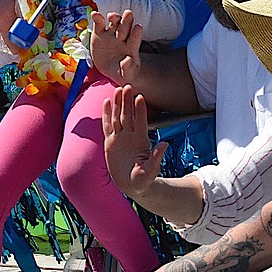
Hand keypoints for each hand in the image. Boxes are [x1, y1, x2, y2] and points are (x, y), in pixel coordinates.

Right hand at [90, 10, 141, 84]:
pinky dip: (97, 18)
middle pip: (125, 27)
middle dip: (127, 20)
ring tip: (112, 16)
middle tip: (128, 13)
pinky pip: (99, 24)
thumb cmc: (122, 72)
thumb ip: (127, 68)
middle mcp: (122, 38)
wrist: (111, 69)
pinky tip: (95, 14)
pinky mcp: (99, 34)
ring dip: (114, 18)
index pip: (135, 39)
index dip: (136, 33)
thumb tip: (127, 60)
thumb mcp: (126, 75)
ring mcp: (111, 34)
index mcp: (131, 47)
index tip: (138, 27)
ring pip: (114, 23)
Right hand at [103, 85, 166, 199]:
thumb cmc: (143, 180)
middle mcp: (130, 136)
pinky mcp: (110, 142)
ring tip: (117, 90)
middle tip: (127, 86)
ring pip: (118, 117)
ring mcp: (120, 138)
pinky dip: (106, 114)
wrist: (132, 185)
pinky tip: (105, 102)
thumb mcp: (150, 171)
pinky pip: (107, 126)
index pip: (141, 122)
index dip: (140, 110)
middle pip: (128, 115)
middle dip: (127, 101)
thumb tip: (165, 144)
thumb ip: (156, 158)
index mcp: (141, 141)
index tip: (140, 97)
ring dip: (117, 104)